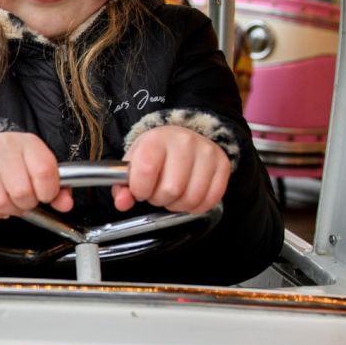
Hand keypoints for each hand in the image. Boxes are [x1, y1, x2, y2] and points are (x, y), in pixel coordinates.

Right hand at [0, 132, 71, 219]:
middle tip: (26, 201)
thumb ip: (58, 187)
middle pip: (21, 191)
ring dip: (9, 210)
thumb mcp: (39, 165)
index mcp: (28, 143)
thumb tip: (66, 205)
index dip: (48, 192)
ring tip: (10, 203)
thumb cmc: (15, 158)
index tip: (45, 195)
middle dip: (27, 204)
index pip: (44, 172)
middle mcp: (4, 147)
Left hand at [114, 125, 228, 212]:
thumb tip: (122, 203)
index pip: (146, 170)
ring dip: (178, 205)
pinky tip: (188, 196)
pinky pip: (210, 199)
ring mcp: (206, 153)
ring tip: (173, 194)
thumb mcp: (133, 164)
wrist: (182, 137)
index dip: (140, 189)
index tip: (141, 189)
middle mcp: (184, 142)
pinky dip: (197, 206)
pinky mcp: (223, 165)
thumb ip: (123, 186)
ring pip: (192, 198)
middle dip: (160, 199)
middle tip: (158, 192)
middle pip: (171, 189)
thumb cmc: (155, 154)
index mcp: (157, 139)